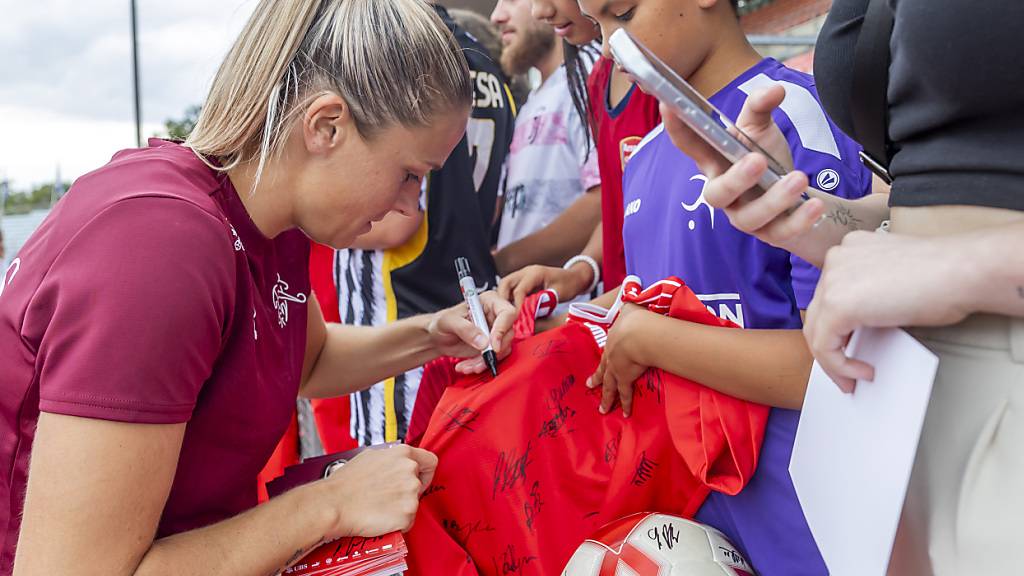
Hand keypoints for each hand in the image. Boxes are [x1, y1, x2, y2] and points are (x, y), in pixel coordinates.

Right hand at [317, 445, 437, 537]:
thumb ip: (390, 458)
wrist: (334, 504)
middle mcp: (410, 471)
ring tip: (379, 507)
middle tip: (386, 497)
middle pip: (419, 485)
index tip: (418, 479)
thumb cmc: (345, 483)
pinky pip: (407, 522)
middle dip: (406, 492)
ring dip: (400, 508)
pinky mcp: (407, 514)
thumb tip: (394, 462)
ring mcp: (411, 493)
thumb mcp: (369, 457)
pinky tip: (380, 518)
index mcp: (403, 454)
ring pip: (413, 504)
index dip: (425, 472)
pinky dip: (396, 524)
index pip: (430, 461)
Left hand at [427, 291, 515, 373]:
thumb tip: (483, 342)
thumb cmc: (441, 323)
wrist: (437, 338)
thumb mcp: (448, 322)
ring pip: (502, 349)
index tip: (493, 346)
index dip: (502, 329)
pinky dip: (482, 365)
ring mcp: (495, 332)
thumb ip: (465, 329)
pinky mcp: (492, 346)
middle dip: (493, 351)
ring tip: (467, 365)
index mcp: (489, 301)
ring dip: (485, 361)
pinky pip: (495, 357)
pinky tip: (468, 366)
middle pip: (508, 334)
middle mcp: (495, 316)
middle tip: (479, 359)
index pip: (507, 313)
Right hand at [498, 264, 590, 309]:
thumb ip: (543, 304)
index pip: (519, 290)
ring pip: (505, 285)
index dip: (516, 306)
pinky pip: (510, 289)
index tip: (515, 320)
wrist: (575, 277)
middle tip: (504, 316)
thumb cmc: (569, 284)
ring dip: (503, 300)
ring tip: (506, 315)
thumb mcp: (558, 295)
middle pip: (505, 284)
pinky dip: (508, 299)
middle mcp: (526, 271)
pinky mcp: (523, 281)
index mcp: (535, 273)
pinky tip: (511, 311)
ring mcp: (523, 275)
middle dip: (502, 300)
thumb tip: (528, 317)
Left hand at [587, 303, 650, 417]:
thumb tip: (632, 301)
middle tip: (589, 386)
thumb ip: (631, 307)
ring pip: (609, 386)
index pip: (608, 350)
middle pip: (603, 369)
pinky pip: (626, 394)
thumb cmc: (636, 320)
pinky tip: (626, 414)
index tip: (601, 362)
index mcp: (613, 339)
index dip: (605, 357)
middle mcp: (611, 355)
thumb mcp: (631, 308)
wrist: (639, 334)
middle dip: (596, 379)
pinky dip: (626, 404)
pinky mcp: (625, 379)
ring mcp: (616, 368)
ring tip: (603, 409)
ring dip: (607, 398)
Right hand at [661, 85, 825, 251]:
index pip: (690, 145)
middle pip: (716, 194)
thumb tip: (774, 90)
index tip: (668, 103)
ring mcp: (745, 216)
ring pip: (749, 217)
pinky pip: (780, 233)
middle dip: (735, 179)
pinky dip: (798, 219)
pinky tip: (814, 205)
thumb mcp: (762, 130)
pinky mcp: (771, 233)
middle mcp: (725, 192)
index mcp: (716, 163)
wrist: (798, 199)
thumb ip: (762, 107)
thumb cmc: (769, 161)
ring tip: (799, 179)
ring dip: (774, 199)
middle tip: (757, 160)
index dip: (676, 127)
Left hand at [804, 231, 968, 391]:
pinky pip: (825, 346)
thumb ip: (872, 294)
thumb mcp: (896, 281)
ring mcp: (833, 280)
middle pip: (818, 313)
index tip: (849, 349)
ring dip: (834, 363)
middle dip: (831, 348)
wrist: (964, 271)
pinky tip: (863, 373)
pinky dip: (840, 367)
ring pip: (817, 332)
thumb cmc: (947, 275)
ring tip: (854, 379)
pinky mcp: (837, 305)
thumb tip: (864, 323)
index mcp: (850, 249)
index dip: (837, 327)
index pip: (829, 295)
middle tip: (848, 372)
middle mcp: (836, 259)